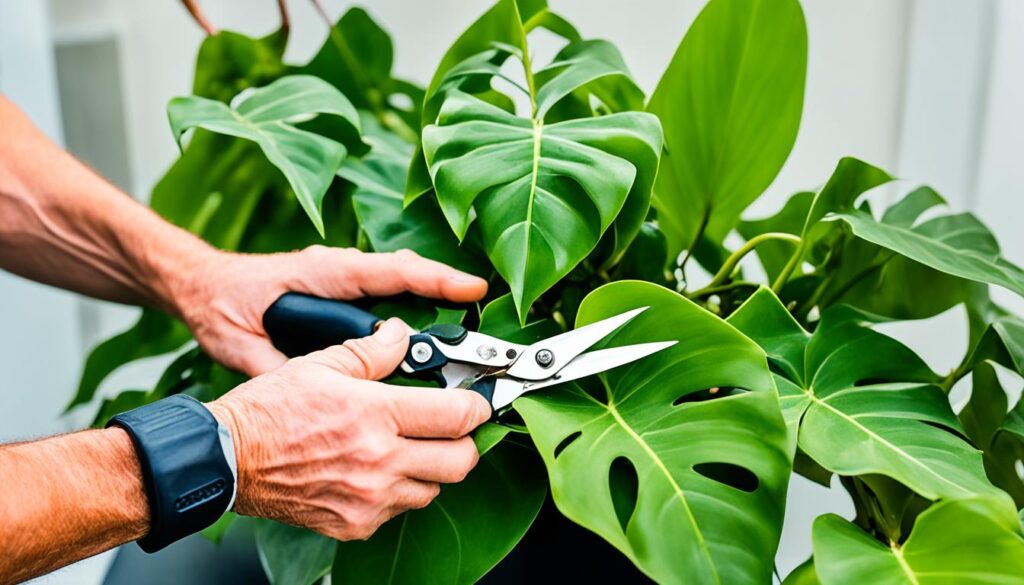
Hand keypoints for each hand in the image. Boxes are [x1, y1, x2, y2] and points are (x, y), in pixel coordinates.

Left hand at [167, 246, 487, 375]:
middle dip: (447, 286)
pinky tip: (431, 336)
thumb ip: (275, 370)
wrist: (202, 287)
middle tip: (483, 305)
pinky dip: (416, 300)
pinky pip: (390, 290)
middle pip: (406, 272)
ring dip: (435, 293)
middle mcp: (341, 270)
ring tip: (468, 322)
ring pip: (402, 279)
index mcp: (323, 274)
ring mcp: (344, 277)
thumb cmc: (221, 307)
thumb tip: (308, 396)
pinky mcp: (344, 290)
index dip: (434, 280)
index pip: (389, 272)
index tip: (472, 289)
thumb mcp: (241, 344)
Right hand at [206, 318, 491, 539]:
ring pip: (434, 489)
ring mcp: (369, 498)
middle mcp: (380, 461)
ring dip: (431, 468)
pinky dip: (398, 492)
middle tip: (453, 427)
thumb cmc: (270, 410)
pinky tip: (377, 471)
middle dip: (466, 441)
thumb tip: (403, 336)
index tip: (477, 400)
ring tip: (408, 448)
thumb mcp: (322, 364)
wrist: (229, 459)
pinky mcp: (356, 524)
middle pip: (461, 461)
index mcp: (376, 414)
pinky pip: (399, 510)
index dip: (477, 405)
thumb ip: (373, 350)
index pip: (459, 415)